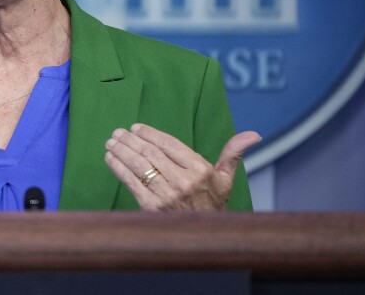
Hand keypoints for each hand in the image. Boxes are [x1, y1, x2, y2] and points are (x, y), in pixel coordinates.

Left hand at [104, 123, 260, 210]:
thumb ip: (233, 154)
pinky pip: (131, 182)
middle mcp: (183, 181)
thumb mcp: (225, 179)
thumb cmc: (212, 203)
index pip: (170, 144)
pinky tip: (110, 159)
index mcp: (200, 170)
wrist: (203, 236)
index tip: (135, 128)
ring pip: (139, 165)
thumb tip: (253, 135)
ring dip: (121, 151)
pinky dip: (118, 168)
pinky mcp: (151, 207)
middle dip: (131, 140)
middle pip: (151, 153)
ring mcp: (166, 195)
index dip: (150, 134)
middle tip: (118, 133)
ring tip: (111, 142)